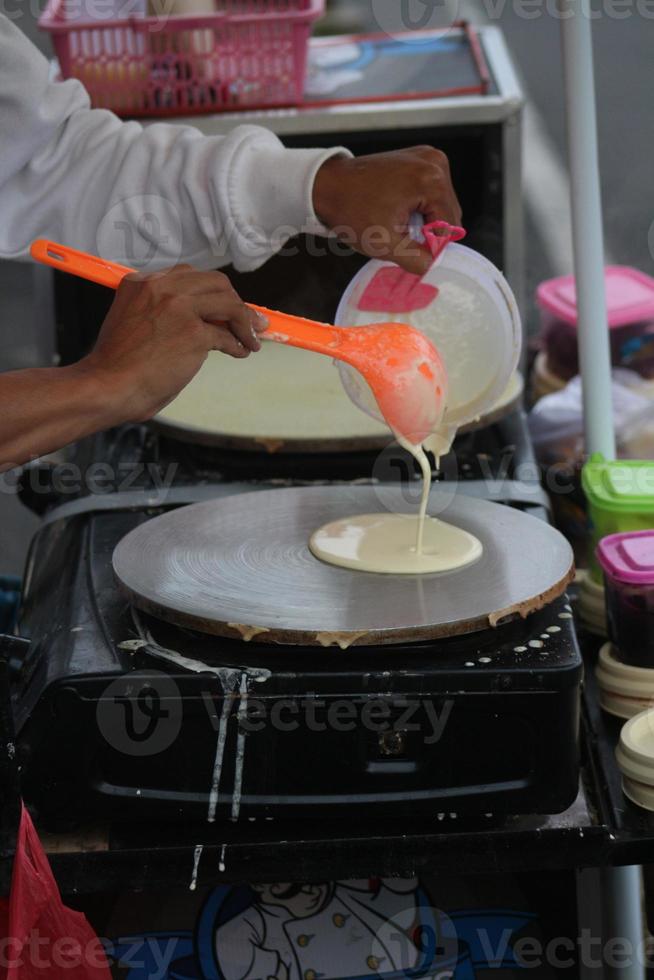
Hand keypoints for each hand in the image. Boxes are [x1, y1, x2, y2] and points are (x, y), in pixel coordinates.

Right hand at [79, 265, 267, 421]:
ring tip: (252, 338)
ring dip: (246, 322)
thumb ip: (161, 311)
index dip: (212, 292)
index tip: (224, 304)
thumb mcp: (132, 321)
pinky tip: (240, 352)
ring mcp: (179, 309)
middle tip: (249, 319)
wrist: (107, 386)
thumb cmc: (118, 364)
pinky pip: (227, 337)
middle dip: (236, 302)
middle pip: (216, 283)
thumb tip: (203, 319)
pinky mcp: (193, 334)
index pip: (189, 277)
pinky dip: (239, 345)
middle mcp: (161, 288)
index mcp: (142, 283)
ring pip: (229, 304)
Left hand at [313, 147, 461, 275]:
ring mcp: (428, 156)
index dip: (431, 244)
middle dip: (429, 230)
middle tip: (400, 235)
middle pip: (449, 212)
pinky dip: (420, 205)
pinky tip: (399, 209)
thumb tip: (435, 265)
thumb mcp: (385, 244)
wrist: (328, 186)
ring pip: (441, 203)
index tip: (408, 248)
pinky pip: (432, 190)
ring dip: (425, 219)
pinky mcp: (419, 157)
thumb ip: (417, 260)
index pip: (450, 226)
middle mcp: (435, 162)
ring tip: (397, 220)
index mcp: (432, 180)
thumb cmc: (351, 210)